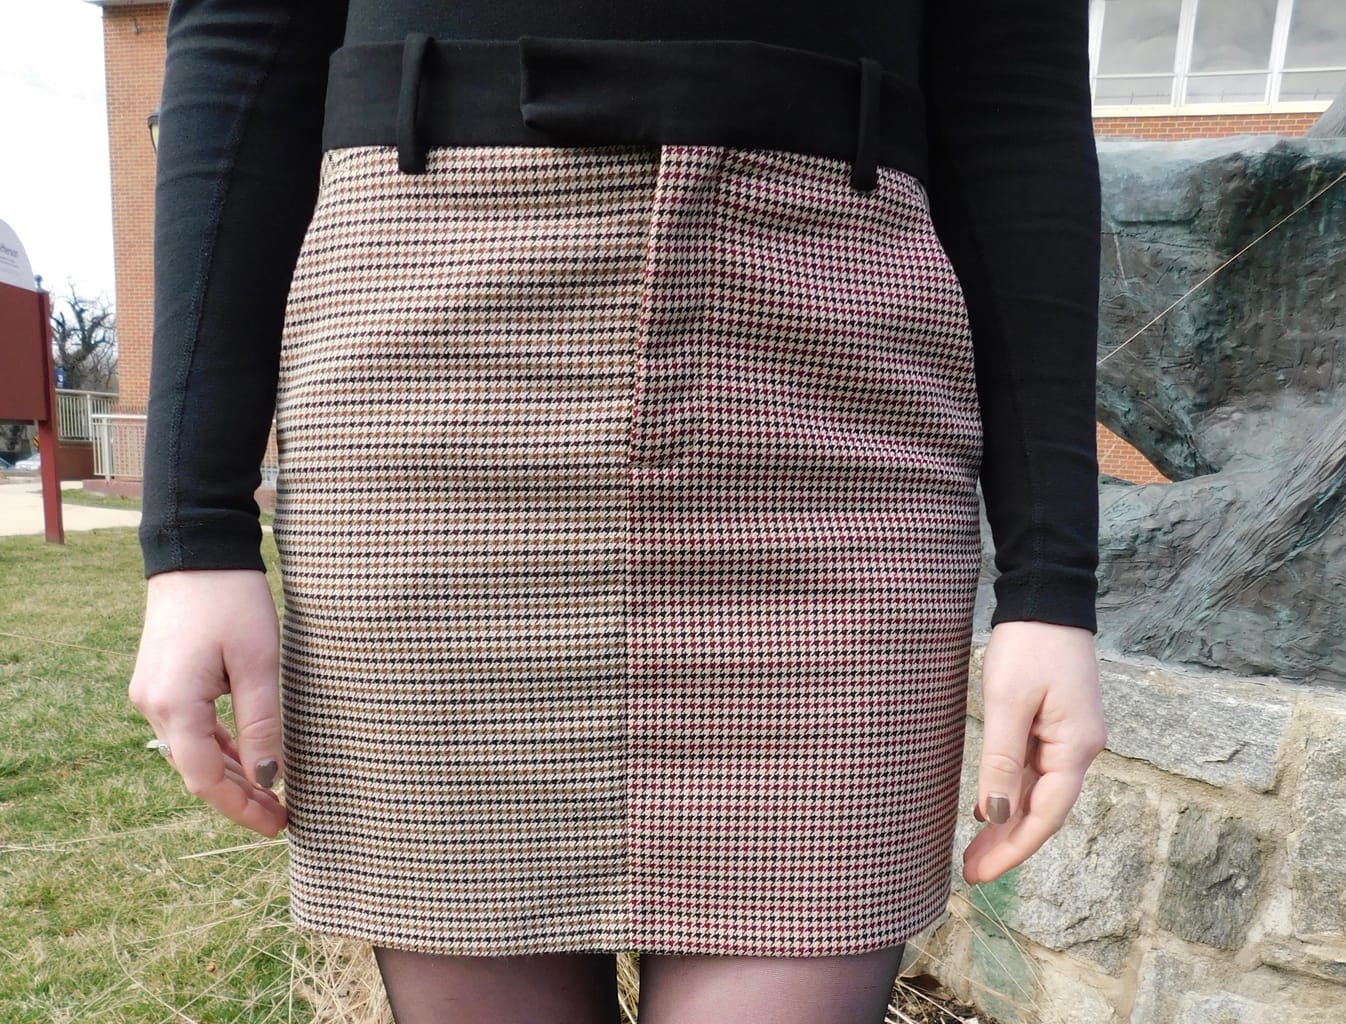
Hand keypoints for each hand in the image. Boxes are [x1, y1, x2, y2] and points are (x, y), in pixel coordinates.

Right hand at [129, 569, 286, 836]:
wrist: (196, 551)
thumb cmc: (232, 600)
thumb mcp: (259, 662)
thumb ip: (262, 722)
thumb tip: (270, 778)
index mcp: (174, 705)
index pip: (206, 780)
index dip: (242, 809)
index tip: (279, 823)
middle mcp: (153, 705)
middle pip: (198, 770)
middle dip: (241, 797)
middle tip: (283, 816)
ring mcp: (153, 693)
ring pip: (193, 751)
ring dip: (232, 774)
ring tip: (273, 795)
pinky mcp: (162, 681)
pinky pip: (190, 728)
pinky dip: (220, 747)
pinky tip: (250, 758)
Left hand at [962, 620, 1106, 884]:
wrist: (1047, 598)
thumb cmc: (1029, 645)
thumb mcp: (1008, 702)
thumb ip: (1002, 760)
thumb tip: (995, 814)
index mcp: (1076, 748)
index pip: (1045, 816)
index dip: (1013, 849)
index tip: (980, 873)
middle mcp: (1080, 749)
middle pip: (1043, 810)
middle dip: (1008, 844)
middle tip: (970, 872)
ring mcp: (1070, 737)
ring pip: (1038, 793)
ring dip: (1008, 822)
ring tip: (973, 850)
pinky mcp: (1057, 725)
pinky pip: (1035, 770)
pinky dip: (1012, 793)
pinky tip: (990, 810)